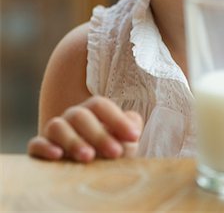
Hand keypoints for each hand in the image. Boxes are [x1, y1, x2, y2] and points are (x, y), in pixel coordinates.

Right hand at [28, 96, 142, 161]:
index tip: (134, 136)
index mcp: (92, 111)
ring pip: (57, 127)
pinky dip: (45, 147)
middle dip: (99, 134)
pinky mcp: (40, 149)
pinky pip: (36, 144)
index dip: (117, 119)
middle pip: (80, 116)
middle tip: (116, 152)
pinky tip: (58, 155)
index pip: (100, 106)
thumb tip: (133, 123)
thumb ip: (130, 127)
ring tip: (89, 157)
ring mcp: (56, 132)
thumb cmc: (110, 151)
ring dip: (73, 141)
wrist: (91, 170)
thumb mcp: (124, 140)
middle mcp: (72, 117)